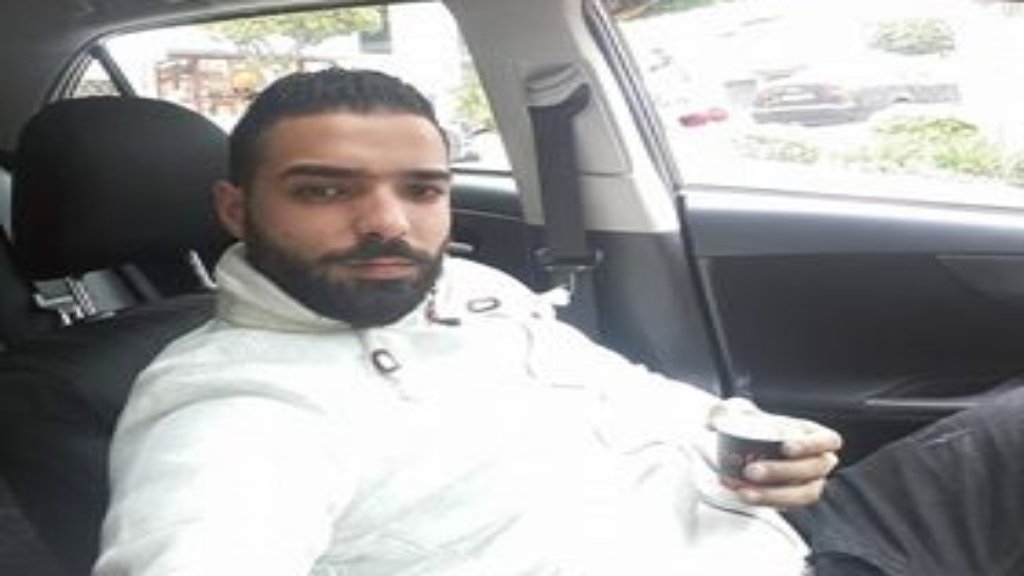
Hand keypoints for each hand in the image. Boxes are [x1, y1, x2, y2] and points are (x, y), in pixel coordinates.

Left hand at [708, 398, 842, 508]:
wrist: (735, 449)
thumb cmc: (744, 425)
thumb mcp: (734, 411)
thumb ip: (725, 410)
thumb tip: (715, 422)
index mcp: (811, 434)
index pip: (828, 440)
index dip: (812, 445)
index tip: (785, 447)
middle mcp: (816, 460)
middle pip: (815, 469)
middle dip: (784, 471)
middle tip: (752, 470)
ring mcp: (807, 482)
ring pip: (805, 493)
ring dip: (777, 493)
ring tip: (746, 491)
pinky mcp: (792, 499)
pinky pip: (788, 505)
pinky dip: (767, 502)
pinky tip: (744, 495)